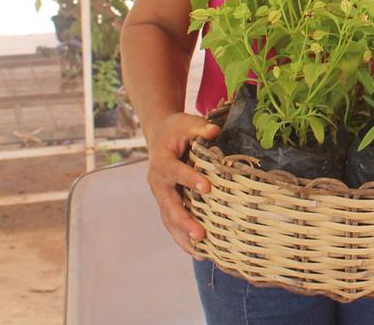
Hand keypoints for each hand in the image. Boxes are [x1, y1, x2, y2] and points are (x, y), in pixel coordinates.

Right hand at [145, 112, 220, 256]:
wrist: (160, 136)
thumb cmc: (176, 129)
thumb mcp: (185, 122)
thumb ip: (200, 127)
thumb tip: (215, 131)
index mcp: (161, 162)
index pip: (176, 172)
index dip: (190, 179)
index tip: (207, 188)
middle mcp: (158, 183)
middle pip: (169, 205)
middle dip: (184, 220)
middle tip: (200, 234)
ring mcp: (161, 195)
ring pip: (169, 219)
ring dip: (183, 236)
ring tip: (200, 252)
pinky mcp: (167, 203)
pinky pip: (172, 223)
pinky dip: (182, 238)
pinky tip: (199, 252)